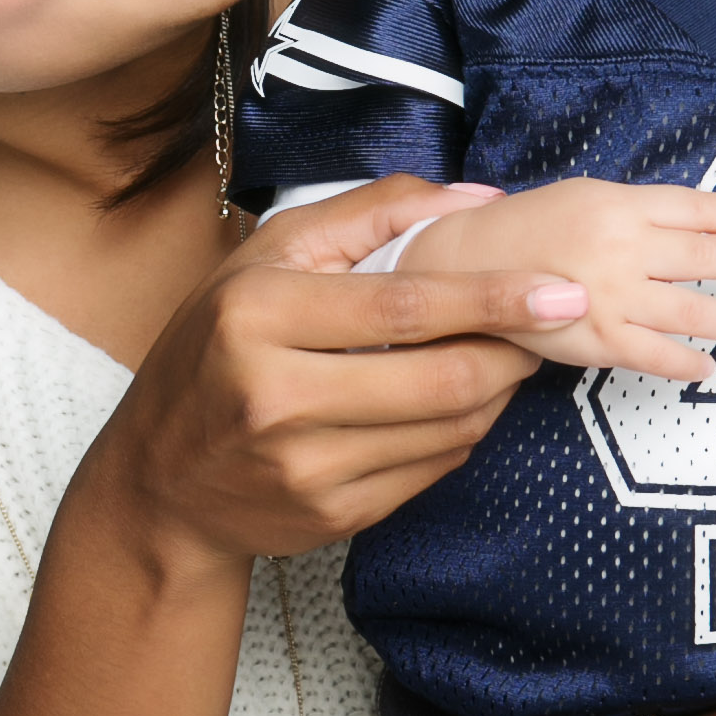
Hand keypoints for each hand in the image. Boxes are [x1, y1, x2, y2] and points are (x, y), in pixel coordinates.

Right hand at [92, 177, 579, 568]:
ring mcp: (304, 466)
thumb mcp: (266, 257)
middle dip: (513, 351)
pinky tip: (456, 407)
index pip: (404, 306)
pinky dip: (461, 435)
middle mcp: (276, 395)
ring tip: (503, 360)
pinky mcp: (329, 516)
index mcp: (259, 314)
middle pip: (441, 378)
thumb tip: (475, 199)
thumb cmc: (217, 346)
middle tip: (545, 326)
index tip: (559, 290)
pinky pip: (430, 472)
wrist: (157, 481)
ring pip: (448, 431)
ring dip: (496, 394)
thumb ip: (368, 213)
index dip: (492, 297)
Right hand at [396, 177, 715, 382]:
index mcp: (620, 205)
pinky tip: (708, 366)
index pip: (696, 208)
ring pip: (690, 309)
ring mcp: (612, 296)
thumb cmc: (528, 229)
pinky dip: (686, 362)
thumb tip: (694, 226)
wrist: (466, 265)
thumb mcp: (584, 198)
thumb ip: (635, 212)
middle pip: (705, 255)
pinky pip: (655, 355)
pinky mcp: (597, 338)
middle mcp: (622, 248)